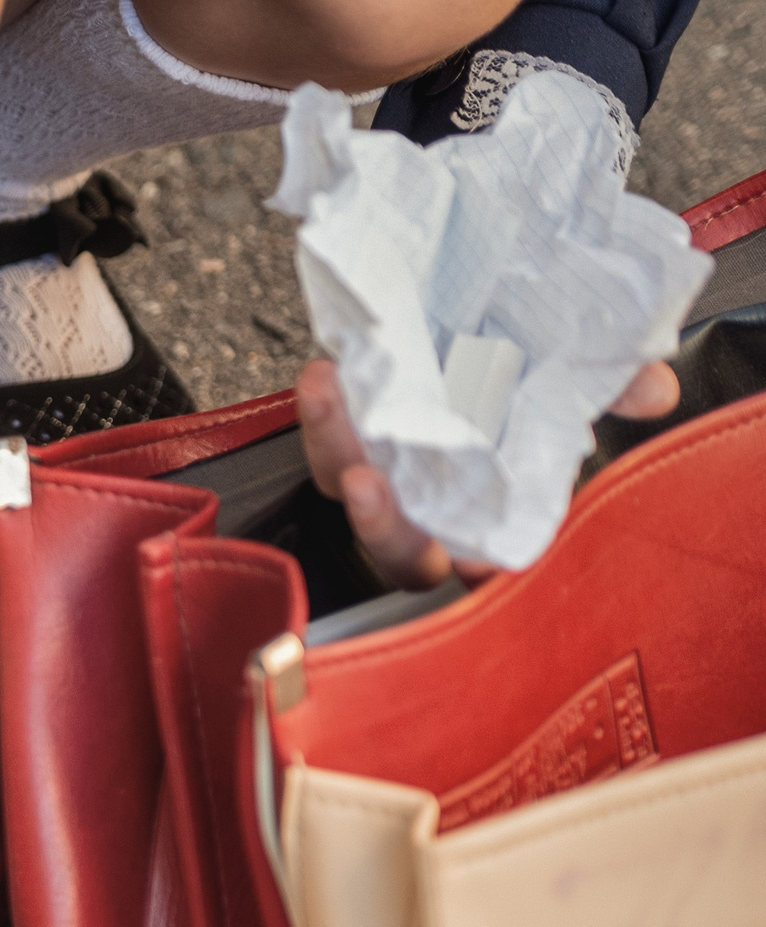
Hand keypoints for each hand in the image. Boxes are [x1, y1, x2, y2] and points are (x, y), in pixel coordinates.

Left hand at [295, 357, 681, 589]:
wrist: (464, 303)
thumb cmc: (521, 356)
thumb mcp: (571, 370)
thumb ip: (611, 385)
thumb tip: (655, 392)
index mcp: (492, 508)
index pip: (484, 568)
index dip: (481, 572)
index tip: (477, 563)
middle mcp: (434, 502)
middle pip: (401, 552)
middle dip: (385, 528)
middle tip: (368, 483)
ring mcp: (385, 469)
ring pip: (344, 487)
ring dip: (335, 449)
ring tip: (335, 399)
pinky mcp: (346, 432)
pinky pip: (321, 440)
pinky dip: (322, 411)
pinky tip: (327, 375)